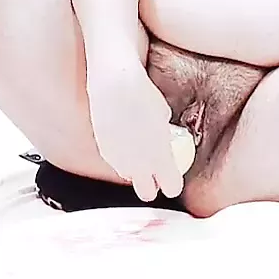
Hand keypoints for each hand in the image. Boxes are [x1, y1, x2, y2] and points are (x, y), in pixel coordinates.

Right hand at [86, 62, 184, 201]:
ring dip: (135, 171)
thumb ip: (165, 135)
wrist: (115, 84)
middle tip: (156, 174)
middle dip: (152, 187)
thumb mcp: (164, 116)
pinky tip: (124, 140)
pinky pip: (115, 162)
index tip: (174, 176)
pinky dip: (121, 157)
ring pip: (129, 177)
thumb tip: (165, 138)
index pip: (172, 187)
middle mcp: (139, 165)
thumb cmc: (143, 95)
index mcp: (160, 158)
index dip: (173, 183)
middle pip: (147, 194)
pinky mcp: (104, 151)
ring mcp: (119, 160)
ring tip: (139, 151)